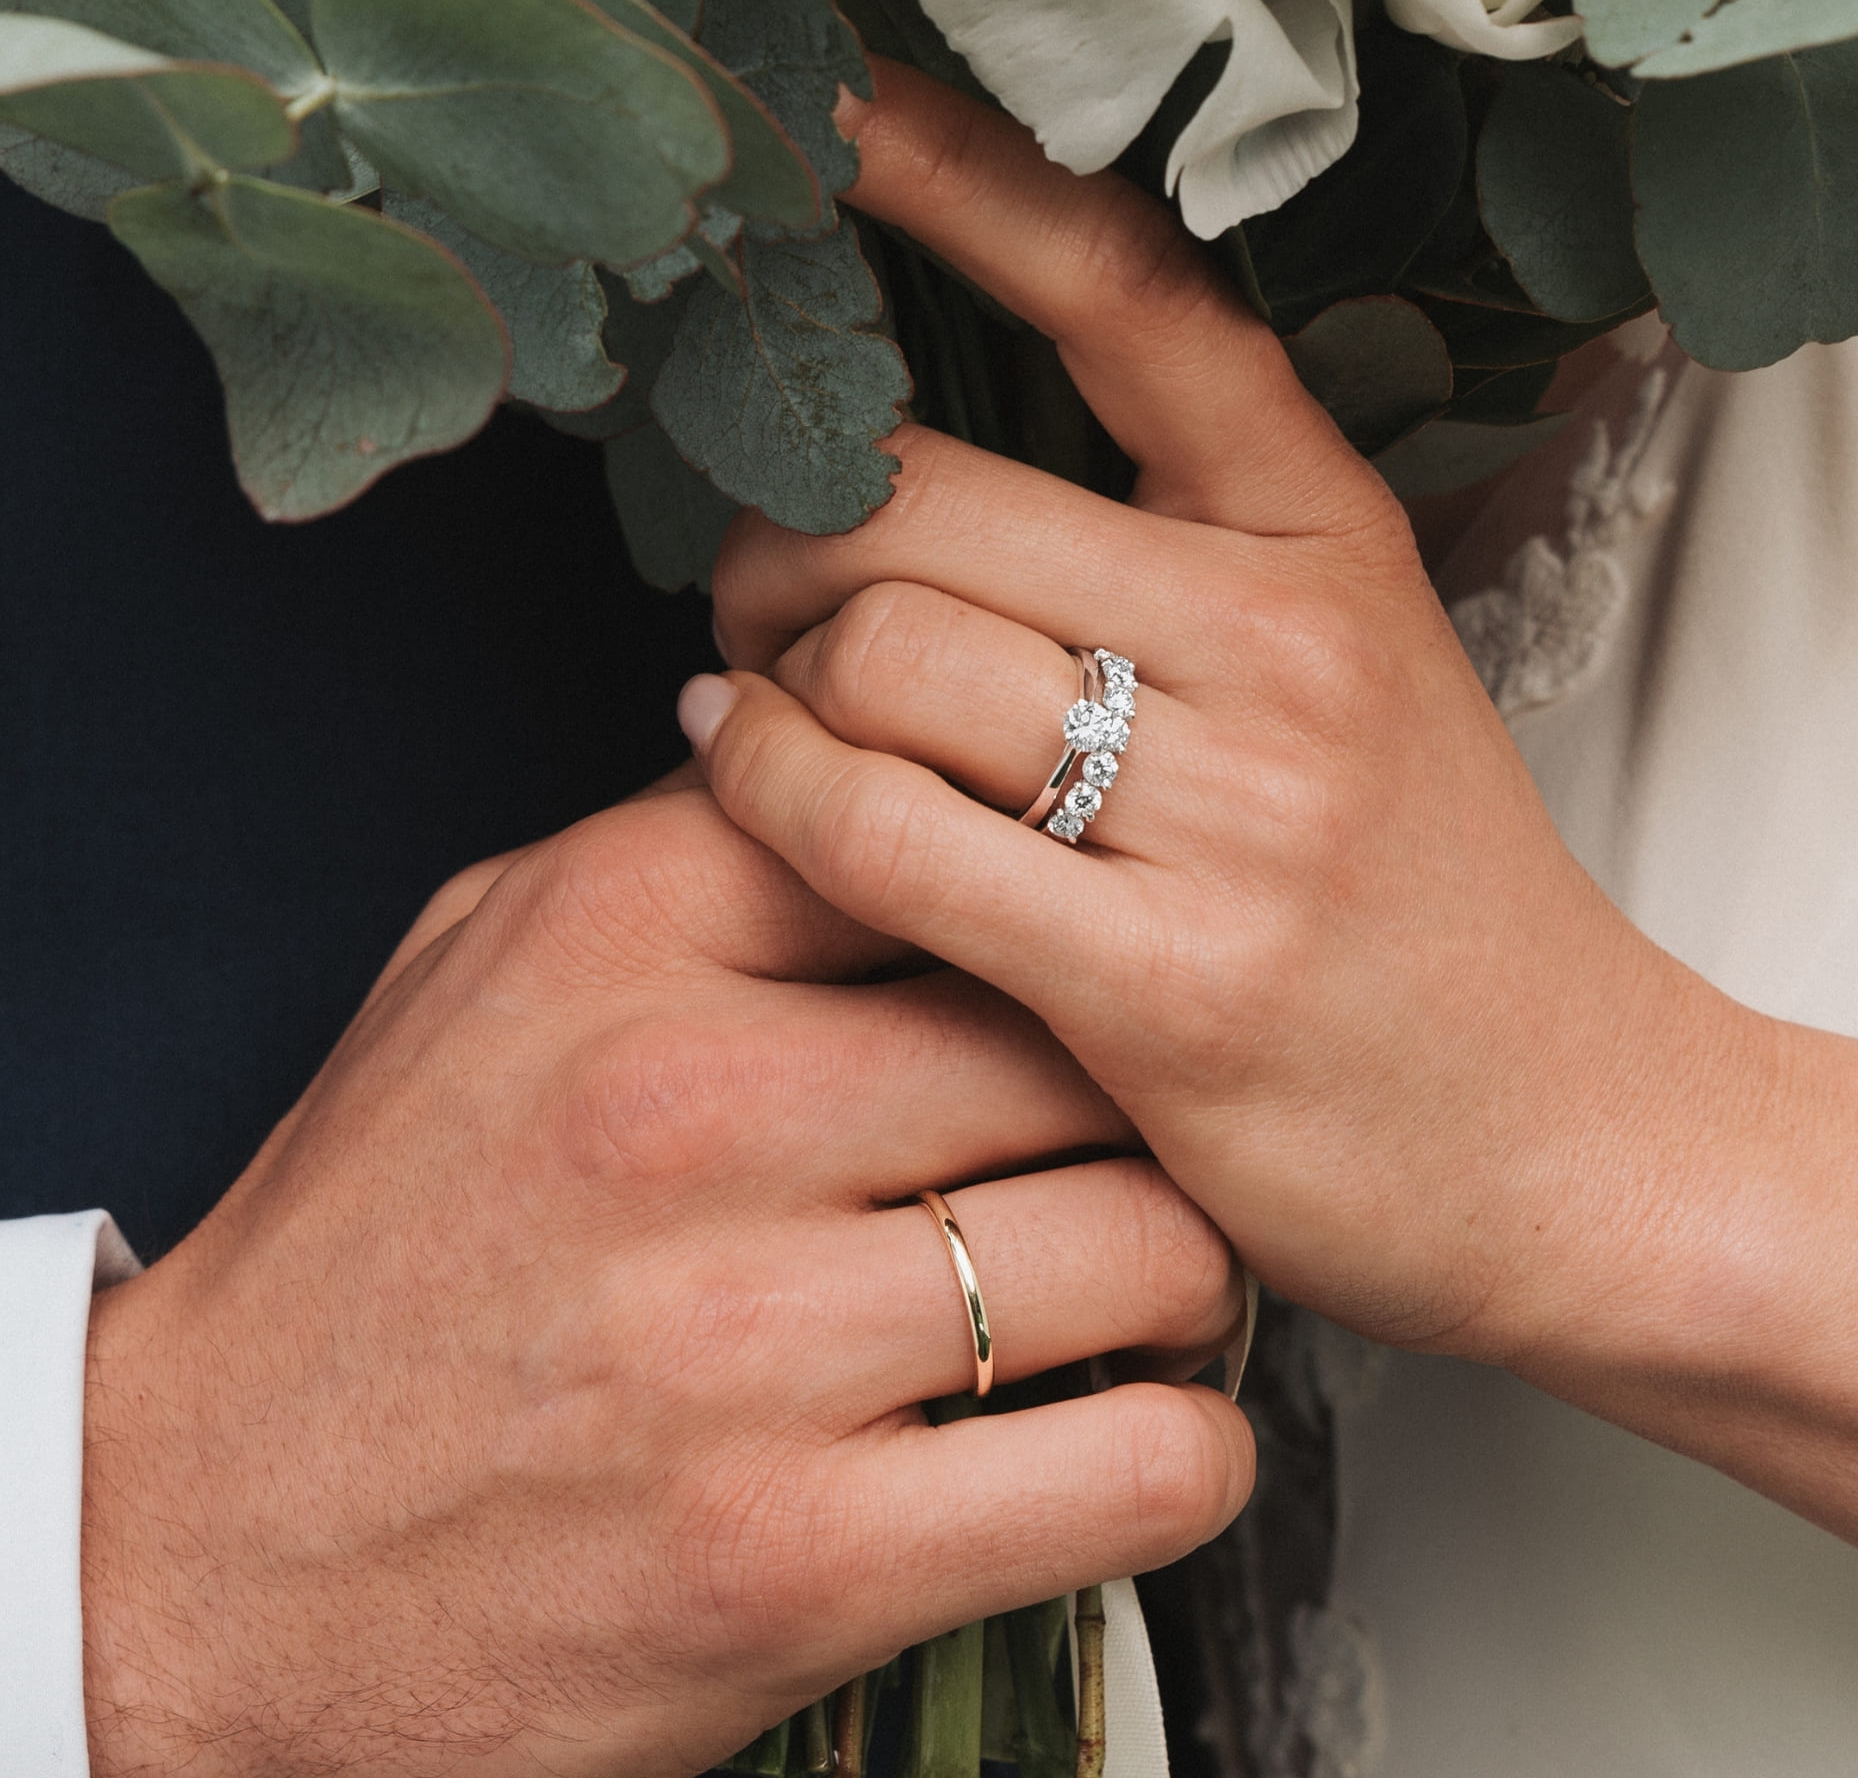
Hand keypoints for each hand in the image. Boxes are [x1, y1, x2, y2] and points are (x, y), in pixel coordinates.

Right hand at [82, 779, 1251, 1776]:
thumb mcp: (484, 970)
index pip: (956, 818)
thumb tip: (884, 767)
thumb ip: (690, 851)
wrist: (194, 1559)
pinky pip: (1141, 1469)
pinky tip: (1134, 1430)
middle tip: (1162, 1121)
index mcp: (624, 935)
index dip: (1061, 880)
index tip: (1094, 930)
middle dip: (1156, 1080)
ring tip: (1153, 1277)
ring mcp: (749, 1342)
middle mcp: (693, 1111)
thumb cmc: (373, 1250)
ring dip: (1192, 1268)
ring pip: (1158, 1240)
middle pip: (1093, 1027)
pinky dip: (1184, 1452)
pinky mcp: (799, 1559)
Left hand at [687, 62, 1715, 1361]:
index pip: (1135, 298)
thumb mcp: (1353, 668)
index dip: (968, 180)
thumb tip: (895, 483)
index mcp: (1330, 533)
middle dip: (781, 532)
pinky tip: (740, 772)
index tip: (836, 105)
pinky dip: (764, 787)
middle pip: (922, 493)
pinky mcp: (1169, 979)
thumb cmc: (1427, 899)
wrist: (1581, 1138)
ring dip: (770, 674)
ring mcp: (1238, 810)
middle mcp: (1289, 639)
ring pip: (881, 650)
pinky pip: (875, 829)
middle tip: (756, 591)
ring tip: (765, 707)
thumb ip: (1167, 556)